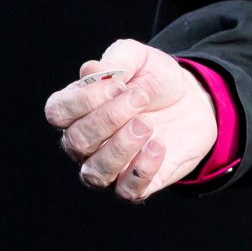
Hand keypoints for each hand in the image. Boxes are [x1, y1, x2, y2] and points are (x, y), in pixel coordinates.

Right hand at [42, 39, 218, 200]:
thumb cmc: (155, 80)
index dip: (83, 99)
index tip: (118, 83)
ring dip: (121, 147)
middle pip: (76, 141)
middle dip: (109, 118)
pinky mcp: (134, 185)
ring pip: (95, 172)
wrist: (193, 103)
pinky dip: (142, 170)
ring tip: (147, 124)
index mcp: (76, 110)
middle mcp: (84, 143)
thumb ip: (116, 60)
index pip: (57, 112)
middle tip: (140, 98)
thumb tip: (91, 70)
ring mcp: (108, 167)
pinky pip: (126, 191)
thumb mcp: (140, 59)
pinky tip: (159, 145)